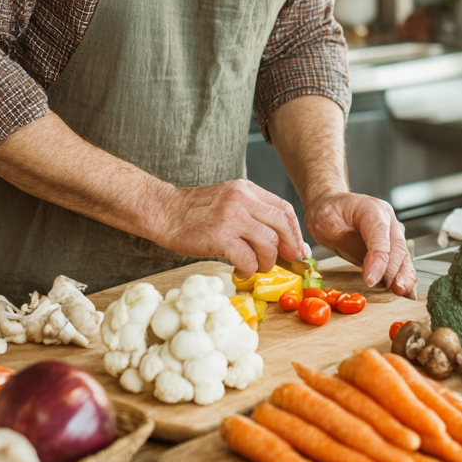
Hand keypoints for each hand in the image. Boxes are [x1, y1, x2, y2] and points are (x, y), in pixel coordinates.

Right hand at [152, 179, 308, 279]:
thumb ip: (254, 215)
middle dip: (288, 248)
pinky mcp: (220, 237)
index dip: (295, 232)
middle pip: (281, 226)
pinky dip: (248, 270)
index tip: (297, 249)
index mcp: (246, 189)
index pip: (284, 209)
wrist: (165, 212)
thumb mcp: (229, 201)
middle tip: (285, 262)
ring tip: (254, 267)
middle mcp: (242, 200)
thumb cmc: (197, 212)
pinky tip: (239, 271)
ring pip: (268, 244)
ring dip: (265, 262)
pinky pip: (248, 259)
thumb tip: (283, 241)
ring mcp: (231, 217)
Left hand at [304, 192, 416, 296]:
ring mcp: (392, 232)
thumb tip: (366, 267)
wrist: (331, 206)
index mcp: (372, 209)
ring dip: (404, 278)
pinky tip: (407, 293)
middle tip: (391, 293)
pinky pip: (401, 262)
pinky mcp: (391, 246)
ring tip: (402, 296)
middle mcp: (387, 219)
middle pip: (397, 249)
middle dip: (395, 273)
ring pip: (404, 257)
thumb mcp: (327, 223)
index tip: (371, 280)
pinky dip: (404, 277)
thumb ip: (347, 242)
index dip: (379, 260)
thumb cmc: (328, 213)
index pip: (380, 237)